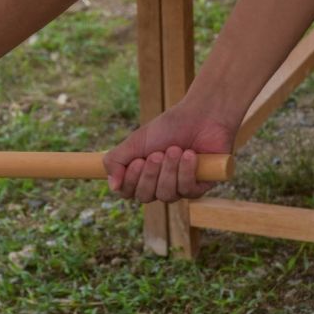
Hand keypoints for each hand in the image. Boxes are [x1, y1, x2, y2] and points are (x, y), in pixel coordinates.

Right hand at [103, 104, 235, 202]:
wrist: (200, 117)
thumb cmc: (167, 128)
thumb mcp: (135, 142)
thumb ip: (116, 161)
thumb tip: (113, 186)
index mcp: (141, 175)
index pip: (128, 193)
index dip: (131, 181)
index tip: (138, 161)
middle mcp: (159, 184)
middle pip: (145, 196)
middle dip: (150, 174)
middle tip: (157, 153)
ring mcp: (179, 188)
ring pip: (166, 195)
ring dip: (169, 170)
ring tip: (175, 149)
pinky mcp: (200, 187)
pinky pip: (187, 191)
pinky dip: (186, 171)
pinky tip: (190, 155)